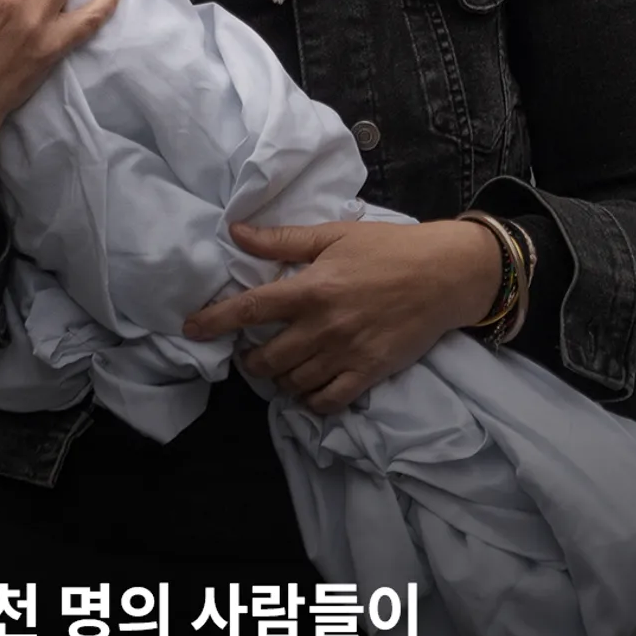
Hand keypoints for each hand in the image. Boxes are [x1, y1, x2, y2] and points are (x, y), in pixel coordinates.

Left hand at [183, 216, 503, 412]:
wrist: (445, 275)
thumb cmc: (389, 248)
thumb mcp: (335, 235)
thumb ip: (283, 240)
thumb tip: (236, 233)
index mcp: (312, 289)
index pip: (252, 309)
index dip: (215, 321)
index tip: (190, 328)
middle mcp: (324, 326)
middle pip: (268, 357)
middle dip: (250, 359)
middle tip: (251, 351)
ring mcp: (347, 354)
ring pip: (293, 382)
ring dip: (278, 379)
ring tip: (280, 366)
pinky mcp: (369, 374)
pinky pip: (327, 401)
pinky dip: (310, 400)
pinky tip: (307, 387)